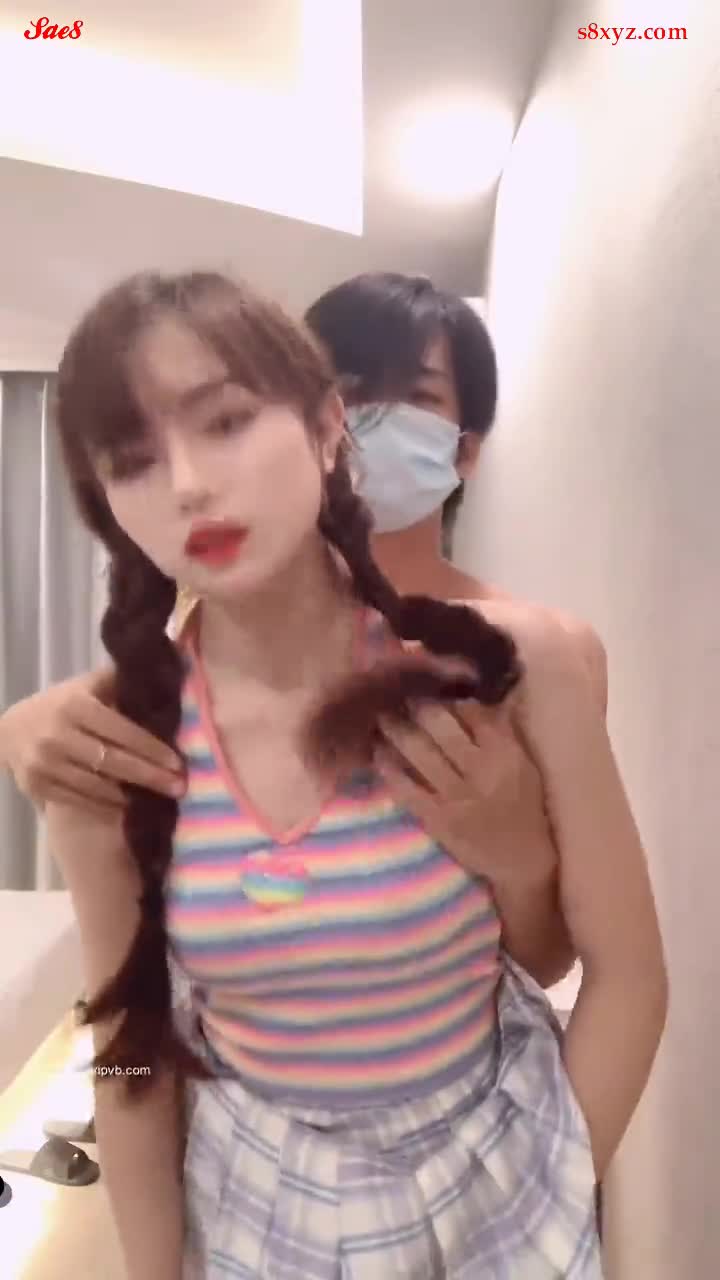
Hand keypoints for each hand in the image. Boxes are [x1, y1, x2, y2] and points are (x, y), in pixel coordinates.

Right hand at [1, 670, 183, 813]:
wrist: (8, 730)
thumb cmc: (60, 705)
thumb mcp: (85, 687)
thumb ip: (119, 681)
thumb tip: (164, 669)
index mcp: (75, 706)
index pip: (121, 730)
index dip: (151, 747)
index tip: (178, 761)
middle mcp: (58, 735)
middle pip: (113, 761)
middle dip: (150, 776)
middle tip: (180, 787)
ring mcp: (45, 764)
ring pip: (97, 785)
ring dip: (131, 795)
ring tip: (160, 799)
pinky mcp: (37, 787)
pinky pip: (80, 801)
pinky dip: (106, 806)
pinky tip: (129, 807)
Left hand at [375, 700, 556, 889]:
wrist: (523, 861)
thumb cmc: (525, 807)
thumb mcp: (524, 765)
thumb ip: (501, 732)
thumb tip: (475, 695)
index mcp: (505, 753)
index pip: (474, 712)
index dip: (449, 694)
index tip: (430, 683)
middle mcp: (481, 771)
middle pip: (441, 727)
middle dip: (417, 706)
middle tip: (399, 692)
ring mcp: (457, 796)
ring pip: (420, 753)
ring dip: (397, 730)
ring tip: (381, 715)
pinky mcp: (439, 820)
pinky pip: (407, 789)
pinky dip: (390, 770)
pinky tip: (378, 754)